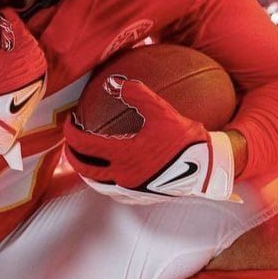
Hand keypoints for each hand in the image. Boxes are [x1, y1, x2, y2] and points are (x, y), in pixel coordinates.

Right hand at [0, 0, 46, 169]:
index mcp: (30, 49)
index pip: (13, 21)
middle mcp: (41, 60)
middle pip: (17, 37)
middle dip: (0, 35)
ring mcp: (40, 76)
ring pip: (19, 53)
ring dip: (5, 50)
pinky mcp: (35, 89)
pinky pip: (22, 67)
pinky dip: (10, 64)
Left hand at [63, 75, 235, 202]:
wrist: (208, 168)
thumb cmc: (186, 139)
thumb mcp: (162, 112)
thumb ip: (139, 95)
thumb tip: (116, 82)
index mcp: (123, 155)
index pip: (84, 146)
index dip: (71, 134)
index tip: (69, 124)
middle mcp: (122, 175)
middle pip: (85, 170)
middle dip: (72, 157)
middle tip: (70, 145)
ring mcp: (131, 189)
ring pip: (98, 184)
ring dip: (87, 172)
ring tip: (86, 161)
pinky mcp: (141, 196)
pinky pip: (115, 191)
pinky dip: (105, 182)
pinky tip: (112, 174)